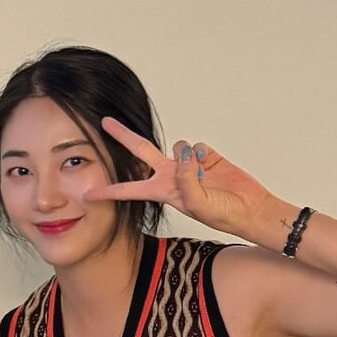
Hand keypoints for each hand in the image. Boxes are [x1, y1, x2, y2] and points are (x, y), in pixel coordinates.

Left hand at [84, 117, 275, 240]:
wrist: (249, 208)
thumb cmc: (223, 213)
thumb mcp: (199, 204)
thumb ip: (186, 180)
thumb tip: (182, 154)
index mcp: (163, 191)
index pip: (129, 190)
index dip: (108, 191)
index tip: (87, 193)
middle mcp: (170, 175)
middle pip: (140, 151)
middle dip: (123, 136)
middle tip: (105, 122)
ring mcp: (187, 164)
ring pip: (177, 145)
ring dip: (187, 155)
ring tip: (203, 174)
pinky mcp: (205, 155)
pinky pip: (197, 146)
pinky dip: (204, 154)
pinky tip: (212, 165)